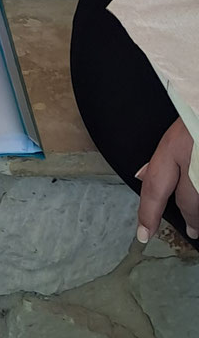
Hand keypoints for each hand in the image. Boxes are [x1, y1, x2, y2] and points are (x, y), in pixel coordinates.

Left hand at [135, 118, 198, 241]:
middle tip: (193, 229)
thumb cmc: (197, 103)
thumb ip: (164, 153)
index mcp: (177, 145)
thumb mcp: (180, 122)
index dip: (148, 215)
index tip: (144, 234)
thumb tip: (143, 175)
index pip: (155, 188)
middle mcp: (195, 161)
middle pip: (190, 203)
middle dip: (192, 219)